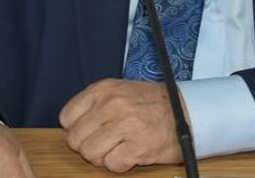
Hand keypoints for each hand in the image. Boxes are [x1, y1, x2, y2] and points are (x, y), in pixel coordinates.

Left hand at [59, 79, 183, 172]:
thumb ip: (95, 105)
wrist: (188, 112)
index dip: (75, 129)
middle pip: (76, 139)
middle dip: (88, 146)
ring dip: (103, 157)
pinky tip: (130, 154)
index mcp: (103, 90)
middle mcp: (112, 105)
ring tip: (118, 149)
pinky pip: (112, 165)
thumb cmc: (153, 104)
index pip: (66, 117)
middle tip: (105, 144)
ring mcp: (124, 126)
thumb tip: (71, 128)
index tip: (88, 132)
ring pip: (90, 154)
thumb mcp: (120, 91)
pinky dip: (119, 164)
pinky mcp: (137, 147)